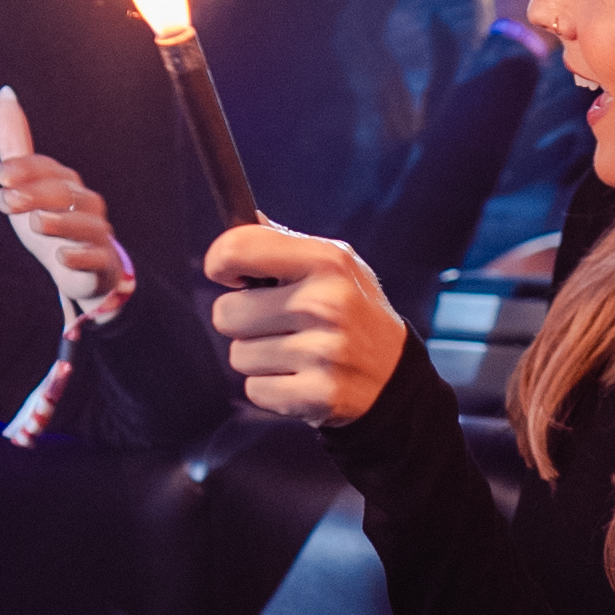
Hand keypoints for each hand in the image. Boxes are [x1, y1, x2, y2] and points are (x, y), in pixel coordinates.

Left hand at [0, 86, 132, 324]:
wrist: (80, 270)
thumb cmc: (50, 222)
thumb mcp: (26, 183)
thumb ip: (14, 144)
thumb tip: (6, 92)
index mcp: (65, 182)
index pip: (46, 168)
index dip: (23, 169)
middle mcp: (85, 202)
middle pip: (63, 192)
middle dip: (34, 194)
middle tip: (6, 202)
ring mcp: (96, 232)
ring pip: (84, 222)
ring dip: (60, 221)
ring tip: (36, 224)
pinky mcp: (101, 261)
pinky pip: (95, 256)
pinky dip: (79, 256)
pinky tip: (61, 257)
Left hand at [204, 219, 407, 424]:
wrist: (393, 375)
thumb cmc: (352, 310)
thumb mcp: (335, 263)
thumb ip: (285, 243)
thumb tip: (245, 218)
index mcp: (326, 261)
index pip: (237, 248)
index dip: (221, 263)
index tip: (231, 276)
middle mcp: (324, 304)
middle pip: (226, 313)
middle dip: (242, 321)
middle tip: (277, 323)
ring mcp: (323, 353)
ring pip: (239, 355)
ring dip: (258, 357)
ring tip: (295, 352)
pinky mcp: (318, 395)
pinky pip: (254, 390)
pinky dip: (270, 388)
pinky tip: (300, 378)